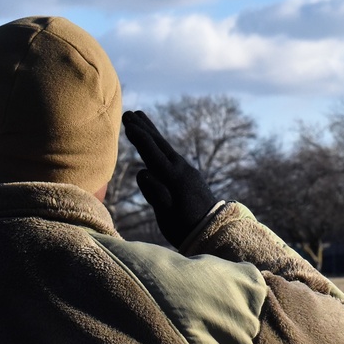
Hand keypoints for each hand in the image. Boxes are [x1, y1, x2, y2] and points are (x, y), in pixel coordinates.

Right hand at [122, 110, 217, 246]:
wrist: (215, 230)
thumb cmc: (186, 228)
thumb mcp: (167, 215)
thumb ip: (155, 194)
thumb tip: (141, 172)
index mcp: (174, 178)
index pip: (153, 154)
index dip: (139, 138)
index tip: (127, 123)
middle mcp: (182, 169)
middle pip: (159, 144)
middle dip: (144, 128)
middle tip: (129, 113)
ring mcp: (187, 170)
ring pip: (165, 147)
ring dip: (151, 132)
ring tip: (141, 118)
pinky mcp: (189, 175)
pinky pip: (170, 154)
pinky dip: (159, 144)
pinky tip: (155, 144)